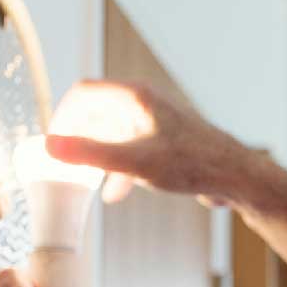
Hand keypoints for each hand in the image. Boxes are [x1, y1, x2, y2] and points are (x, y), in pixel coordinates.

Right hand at [44, 79, 252, 205]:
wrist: (236, 176)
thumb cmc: (192, 164)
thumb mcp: (134, 162)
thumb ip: (90, 154)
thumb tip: (51, 146)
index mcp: (135, 97)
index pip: (84, 93)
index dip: (62, 117)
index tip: (52, 144)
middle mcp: (145, 102)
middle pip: (97, 113)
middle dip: (79, 139)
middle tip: (64, 164)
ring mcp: (156, 121)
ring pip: (114, 133)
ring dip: (98, 157)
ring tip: (85, 181)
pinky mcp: (167, 140)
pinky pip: (132, 148)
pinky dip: (119, 167)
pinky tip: (114, 193)